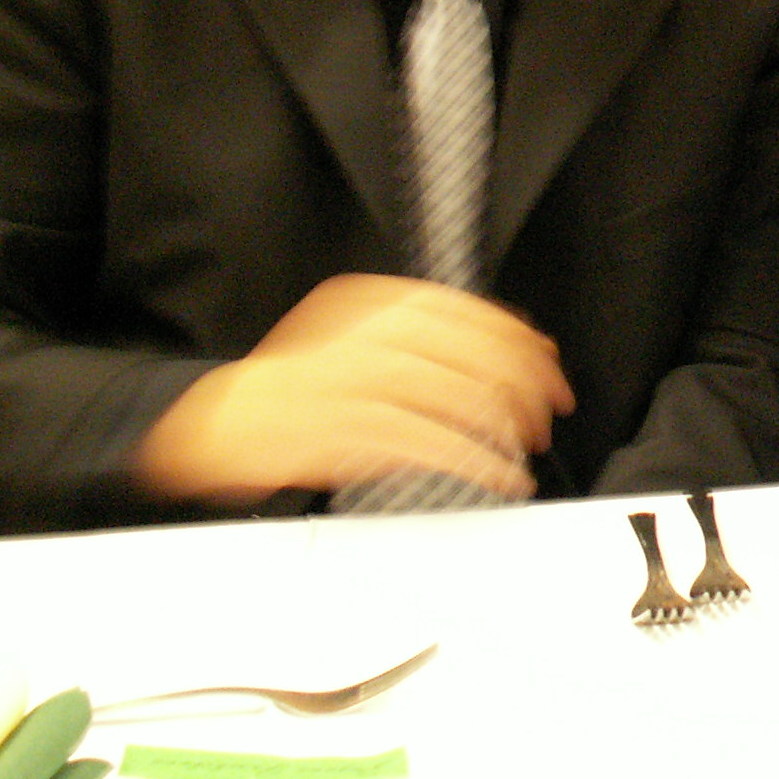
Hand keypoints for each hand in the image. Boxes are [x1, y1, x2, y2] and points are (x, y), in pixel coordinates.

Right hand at [132, 273, 575, 503]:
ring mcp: (358, 384)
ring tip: (529, 444)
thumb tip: (498, 348)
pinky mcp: (352, 433)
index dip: (515, 337)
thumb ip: (413, 334)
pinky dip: (477, 462)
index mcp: (370, 303)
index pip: (464, 311)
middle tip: (551, 406)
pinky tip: (499, 475)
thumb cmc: (297, 386)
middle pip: (472, 352)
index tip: (546, 361)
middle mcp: (366, 335)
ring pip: (458, 397)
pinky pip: (433, 445)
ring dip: (506, 425)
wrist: (228, 423)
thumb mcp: (352, 333)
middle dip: (524, 382)